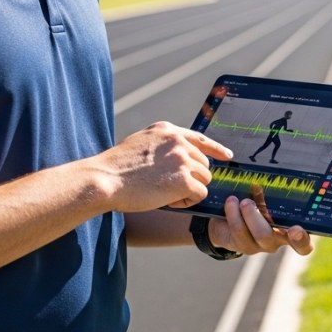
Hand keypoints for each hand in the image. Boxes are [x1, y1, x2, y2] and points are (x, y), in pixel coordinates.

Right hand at [96, 121, 232, 211]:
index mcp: (167, 130)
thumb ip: (162, 145)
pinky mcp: (184, 180)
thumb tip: (182, 155)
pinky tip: (168, 201)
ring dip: (189, 190)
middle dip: (192, 178)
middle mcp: (178, 141)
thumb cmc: (116, 168)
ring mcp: (182, 159)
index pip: (200, 138)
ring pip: (204, 179)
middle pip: (204, 164)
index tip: (227, 156)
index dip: (216, 149)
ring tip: (165, 194)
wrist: (105, 180)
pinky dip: (187, 201)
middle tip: (168, 188)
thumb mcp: (141, 143)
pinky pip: (199, 194)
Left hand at [208, 188, 312, 255]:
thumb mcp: (267, 193)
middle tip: (248, 202)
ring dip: (248, 214)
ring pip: (261, 235)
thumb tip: (278, 163)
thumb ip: (275, 188)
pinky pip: (240, 233)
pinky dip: (234, 215)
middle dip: (268, 220)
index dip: (303, 239)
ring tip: (238, 200)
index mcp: (292, 226)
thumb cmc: (257, 198)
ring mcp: (263, 245)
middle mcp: (280, 239)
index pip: (304, 243)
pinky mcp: (245, 246)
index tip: (295, 229)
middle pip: (283, 239)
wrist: (230, 216)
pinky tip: (231, 203)